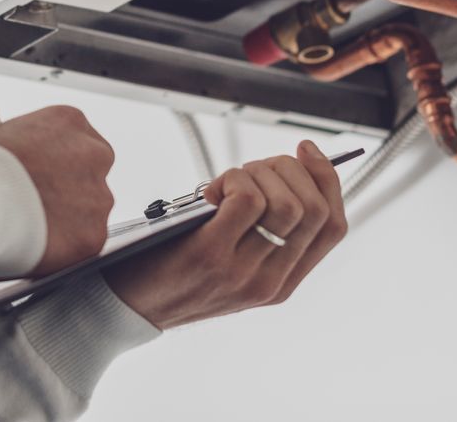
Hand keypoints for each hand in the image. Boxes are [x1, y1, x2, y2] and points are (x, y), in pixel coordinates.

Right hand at [0, 106, 115, 276]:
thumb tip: (31, 163)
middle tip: (40, 202)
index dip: (60, 161)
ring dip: (66, 219)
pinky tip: (36, 241)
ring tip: (29, 223)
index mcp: (70, 122)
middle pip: (90, 174)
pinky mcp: (93, 233)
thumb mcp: (8, 136)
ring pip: (88, 211)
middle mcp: (94, 155)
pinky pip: (82, 242)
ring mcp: (98, 196)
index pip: (80, 140)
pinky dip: (62, 246)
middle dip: (70, 190)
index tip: (47, 174)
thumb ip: (33, 147)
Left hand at [102, 141, 348, 328]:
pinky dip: (233, 180)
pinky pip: (247, 200)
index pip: (333, 226)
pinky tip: (210, 189)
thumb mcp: (229, 262)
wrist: (123, 307)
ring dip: (258, 173)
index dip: (327, 180)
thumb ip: (257, 233)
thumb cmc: (169, 272)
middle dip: (289, 170)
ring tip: (227, 180)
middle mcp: (270, 281)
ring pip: (287, 203)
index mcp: (282, 283)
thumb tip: (279, 173)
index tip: (306, 150)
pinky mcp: (210, 255)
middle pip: (314, 209)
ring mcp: (243, 271)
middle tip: (252, 167)